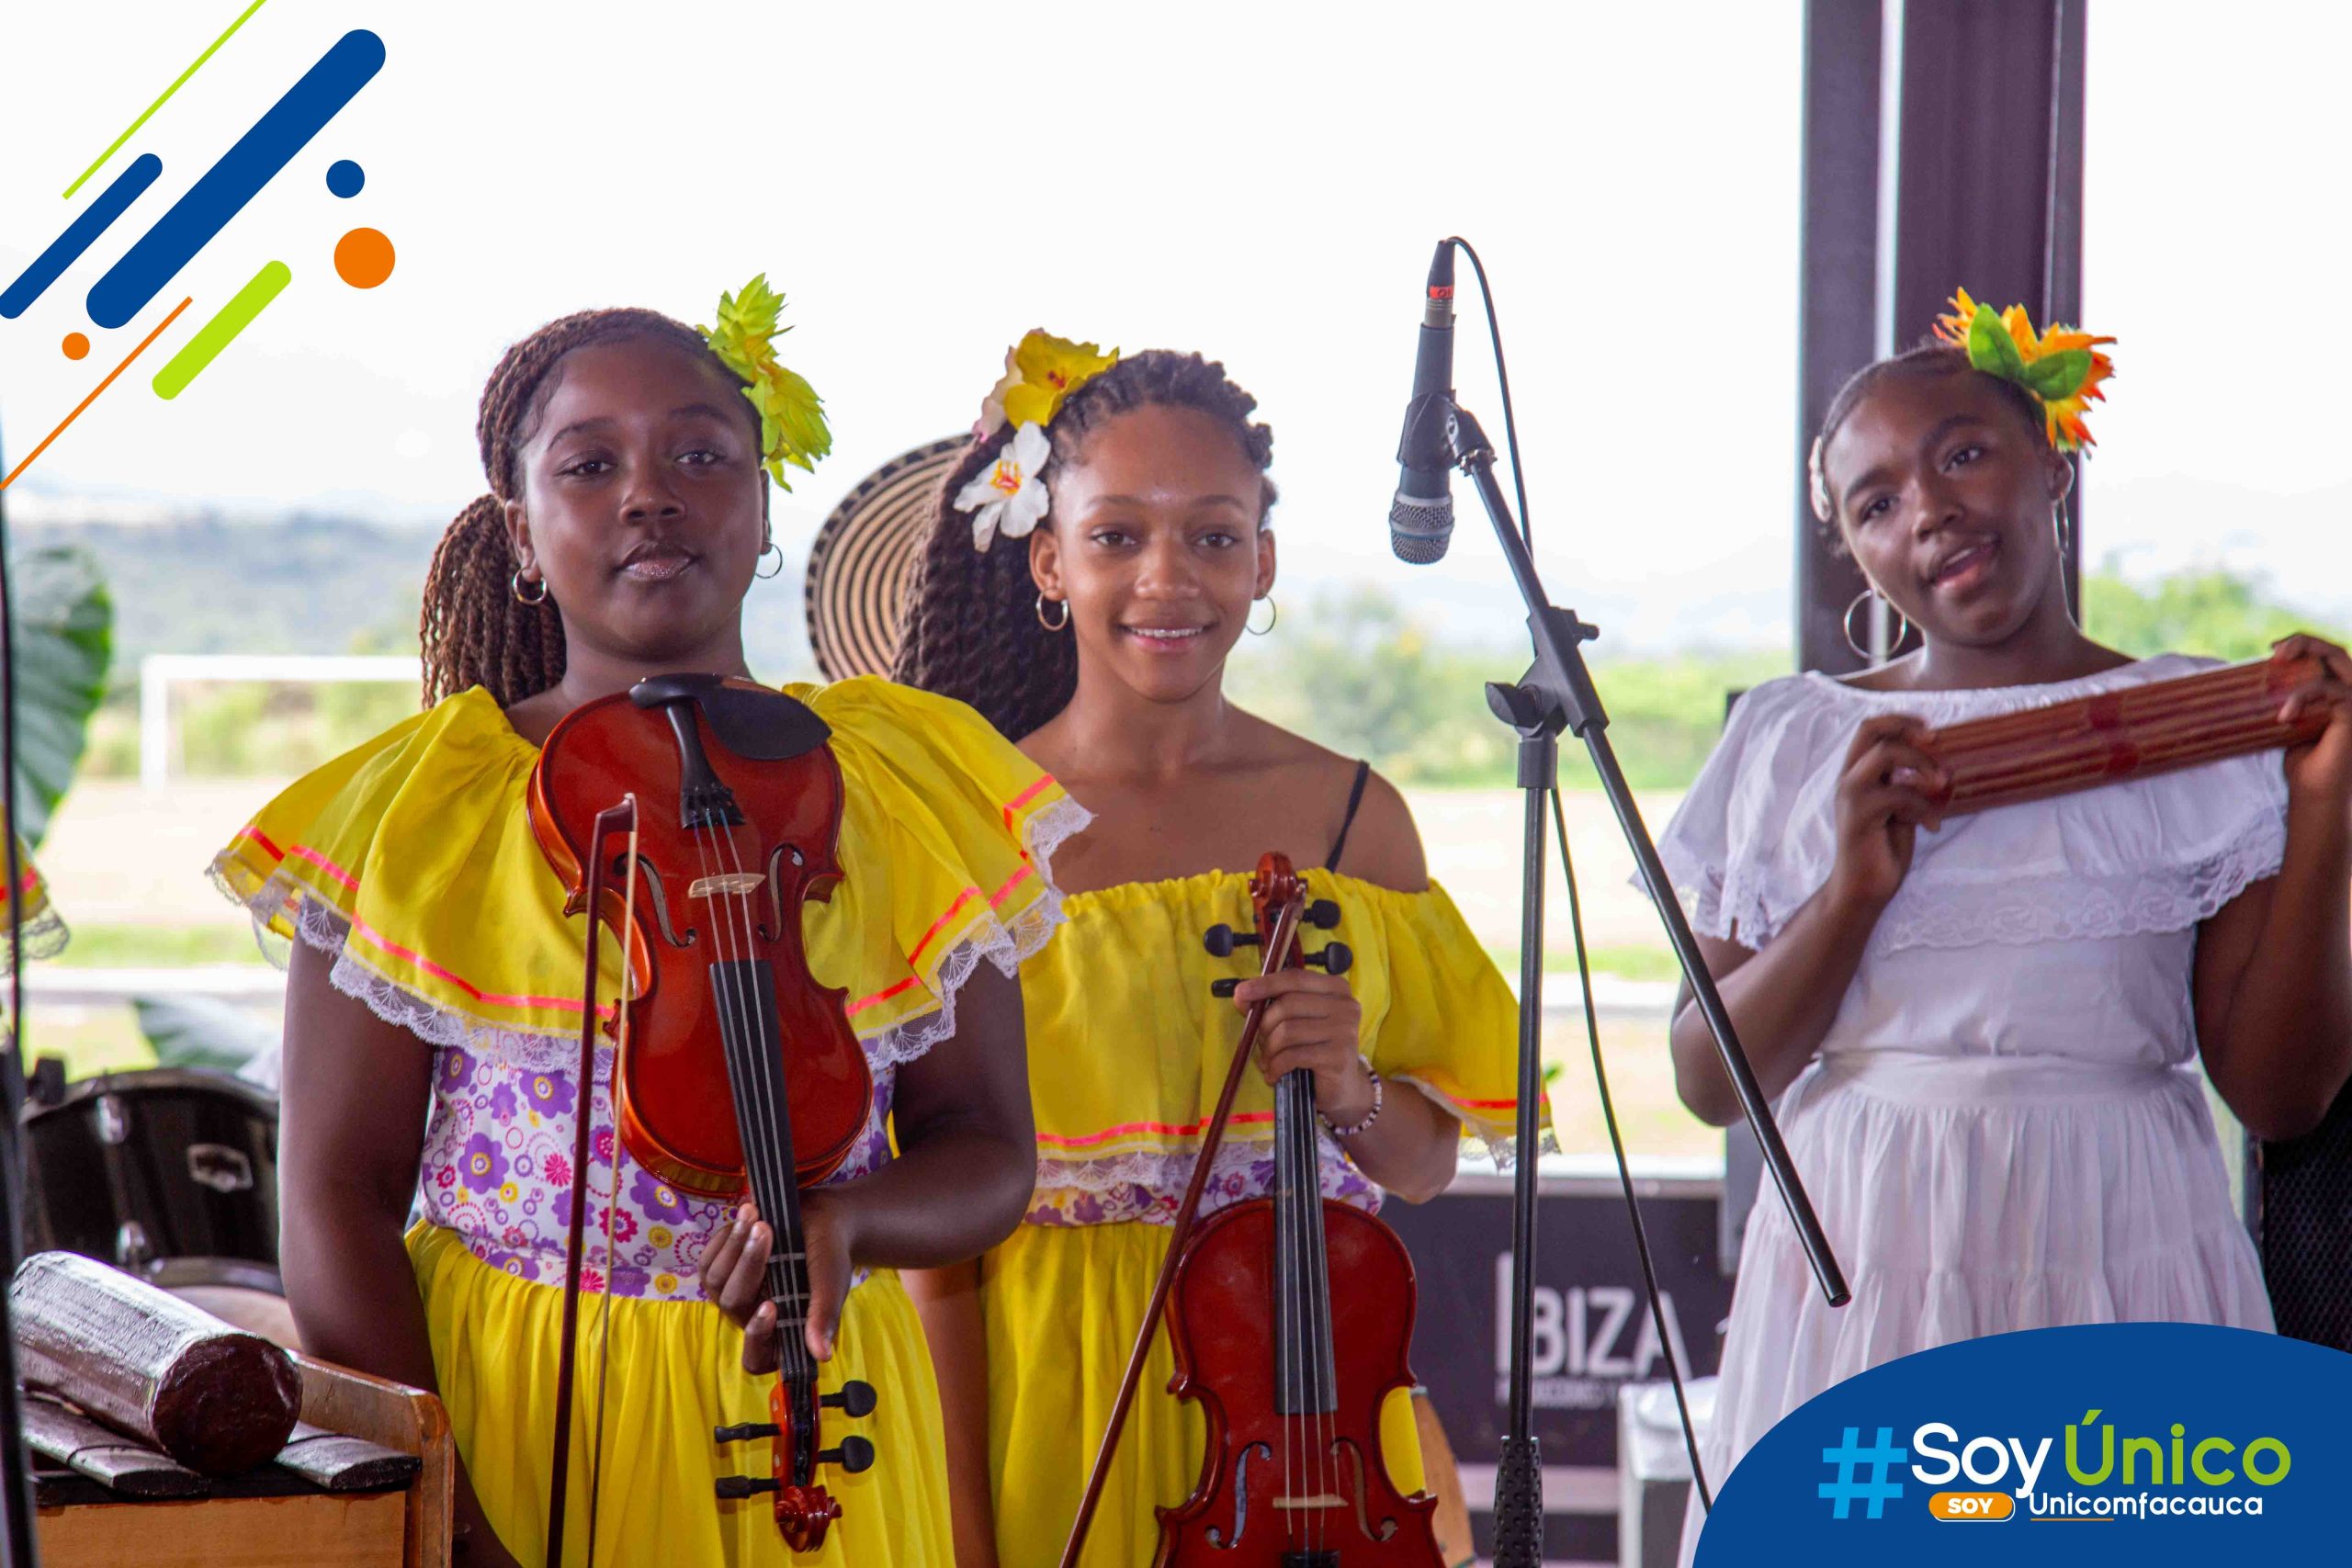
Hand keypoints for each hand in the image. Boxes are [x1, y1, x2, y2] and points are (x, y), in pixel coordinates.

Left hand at [695, 1194, 854, 1375]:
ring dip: (736, 1245)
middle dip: (749, 1265)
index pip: (756, 1358)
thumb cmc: (829, 1257)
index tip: (772, 1305)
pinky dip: (725, 1237)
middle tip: (766, 1230)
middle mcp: (750, 1319)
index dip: (757, 1337)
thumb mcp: (832, 1283)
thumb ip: (824, 1315)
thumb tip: (822, 1355)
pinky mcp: (718, 1271)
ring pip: (716, 1281)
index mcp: (780, 1333)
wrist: (821, 1221)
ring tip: (755, 1214)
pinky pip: (707, 1260)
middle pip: (734, 1305)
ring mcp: (731, 1295)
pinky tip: (746, 1217)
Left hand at [1231, 968, 1372, 1125]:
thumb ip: (1273, 1005)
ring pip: (1287, 1031)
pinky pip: (1293, 1056)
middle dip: (1265, 1025)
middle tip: (1260, 1043)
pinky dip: (1276, 1066)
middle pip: (1288, 1004)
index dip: (1265, 984)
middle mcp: (1346, 1005)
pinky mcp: (1338, 1056)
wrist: (1343, 1086)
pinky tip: (1274, 1074)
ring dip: (1269, 1049)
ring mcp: (1344, 1030)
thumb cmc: (1316, 1048)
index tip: (1240, 993)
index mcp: (1336, 988)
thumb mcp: (1296, 1021)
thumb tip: (1241, 995)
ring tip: (1268, 1061)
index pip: (1295, 978)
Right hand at [1826, 713, 1945, 910]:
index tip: (1931, 730)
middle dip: (1908, 729)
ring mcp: (1851, 795)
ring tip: (1943, 784)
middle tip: (1937, 741)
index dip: (1900, 721)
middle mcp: (1849, 779)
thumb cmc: (1882, 850)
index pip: (1870, 729)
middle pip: (1871, 730)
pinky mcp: (1859, 815)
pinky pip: (1900, 794)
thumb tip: (1934, 764)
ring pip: (1886, 753)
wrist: (1863, 890)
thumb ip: (1905, 784)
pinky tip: (1934, 827)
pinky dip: (1925, 808)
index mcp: (1856, 775)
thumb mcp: (1898, 810)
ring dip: (1922, 764)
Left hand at [2275, 634, 2351, 821]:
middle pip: (2335, 651)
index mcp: (2338, 690)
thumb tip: (2247, 680)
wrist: (2313, 791)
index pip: (2327, 655)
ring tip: (2273, 682)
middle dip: (2304, 642)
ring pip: (2336, 663)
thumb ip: (2284, 697)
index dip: (2303, 643)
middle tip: (2274, 652)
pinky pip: (2330, 690)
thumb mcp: (2289, 720)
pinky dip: (2303, 696)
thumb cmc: (2301, 759)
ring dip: (2301, 667)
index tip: (2272, 650)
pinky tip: (2284, 715)